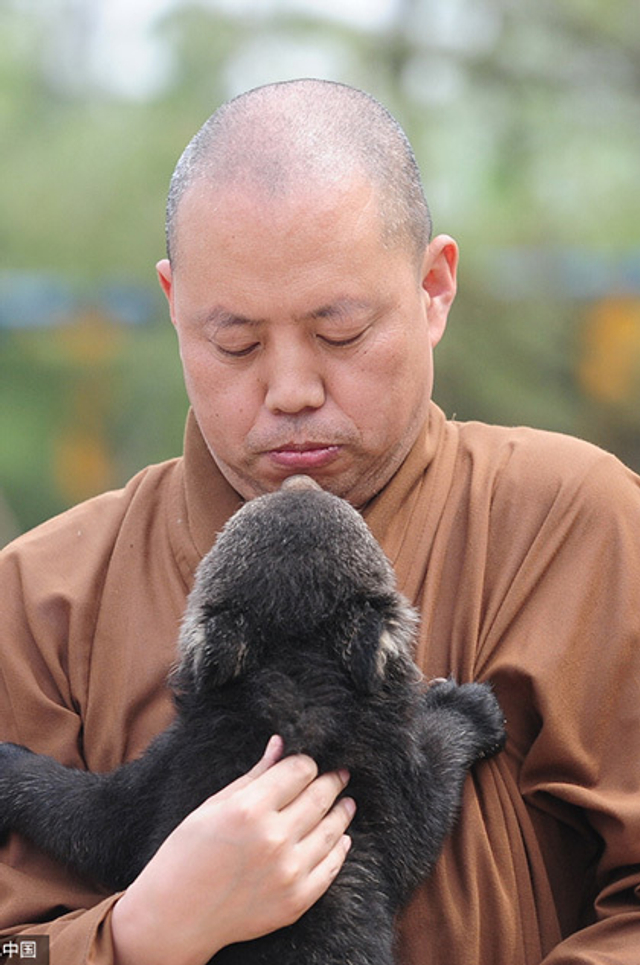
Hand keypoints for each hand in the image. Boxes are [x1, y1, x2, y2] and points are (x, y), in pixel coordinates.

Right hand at [111, 736, 354, 964]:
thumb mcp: (214, 806)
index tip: (309, 763)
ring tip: (348, 802)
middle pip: (320, 796)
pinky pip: (331, 868)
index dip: (307, 763)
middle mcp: (273, 839)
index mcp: (249, 809)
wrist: (175, 917)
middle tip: (342, 774)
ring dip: (342, 811)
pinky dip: (340, 849)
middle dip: (332, 781)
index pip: (300, 771)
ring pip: (332, 830)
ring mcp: (288, 873)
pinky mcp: (296, 901)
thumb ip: (254, 775)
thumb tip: (280, 744)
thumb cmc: (187, 854)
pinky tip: (342, 838)